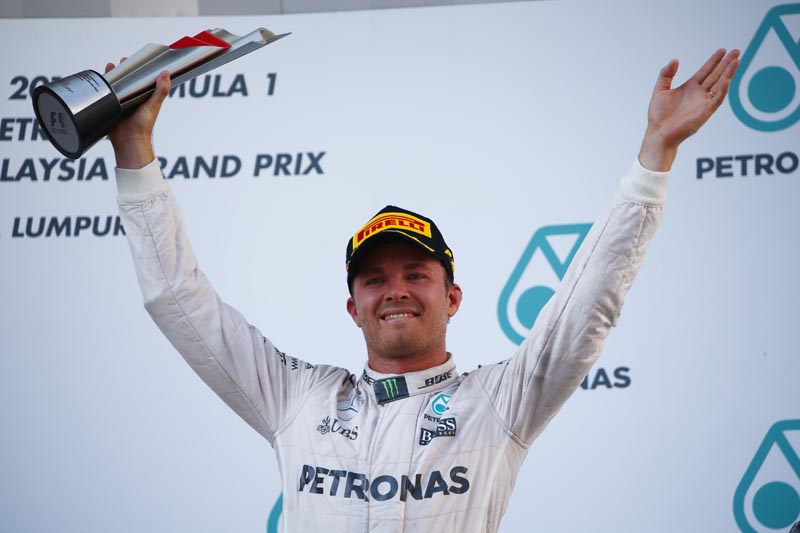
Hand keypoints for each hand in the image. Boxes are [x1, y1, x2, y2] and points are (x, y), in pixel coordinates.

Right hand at [105, 59, 170, 168]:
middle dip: (124, 72)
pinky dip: (103, 87)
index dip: (140, 71)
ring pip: (116, 87)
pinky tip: (100, 80)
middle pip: (127, 82)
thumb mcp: (153, 105)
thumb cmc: (143, 126)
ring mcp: (121, 103)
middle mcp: (133, 100)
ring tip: (109, 67)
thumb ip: (161, 91)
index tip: (137, 61)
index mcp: (144, 98)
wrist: (129, 141)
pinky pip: (106, 95)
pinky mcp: (111, 107)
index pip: (142, 80)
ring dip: (112, 77)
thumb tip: (166, 73)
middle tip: (121, 62)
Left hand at [638, 49, 739, 170]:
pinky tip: (727, 80)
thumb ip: (666, 74)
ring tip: (736, 60)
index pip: (705, 71)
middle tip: (736, 51)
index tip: (722, 50)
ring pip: (720, 84)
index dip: (714, 61)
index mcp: (690, 87)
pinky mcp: (705, 112)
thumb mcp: (660, 89)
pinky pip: (716, 99)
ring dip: (728, 73)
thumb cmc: (658, 115)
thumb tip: (675, 60)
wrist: (659, 133)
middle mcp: (699, 93)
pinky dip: (722, 90)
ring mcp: (703, 102)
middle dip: (726, 63)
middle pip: (716, 75)